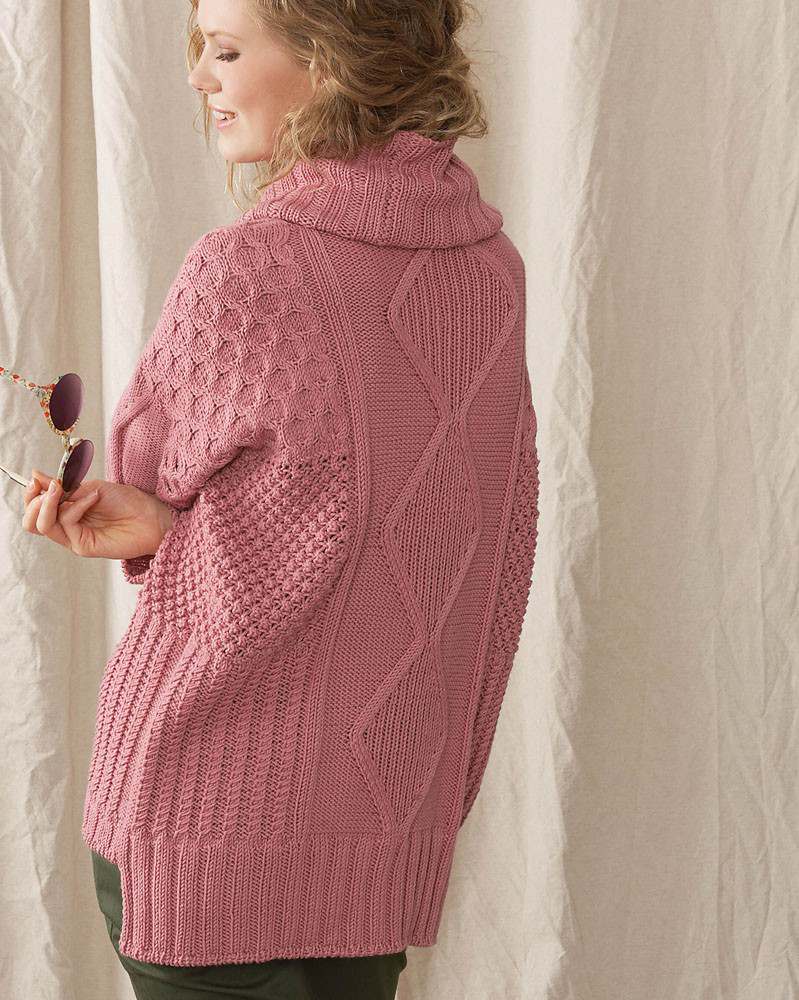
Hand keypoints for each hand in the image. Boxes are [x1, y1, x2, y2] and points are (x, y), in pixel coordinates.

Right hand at [21, 468, 174, 560]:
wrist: (152, 517)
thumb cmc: (128, 501)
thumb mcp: (92, 487)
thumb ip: (65, 487)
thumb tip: (36, 477)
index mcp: (67, 511)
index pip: (35, 508)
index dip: (31, 493)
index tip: (36, 478)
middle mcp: (67, 526)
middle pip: (31, 522)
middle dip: (33, 502)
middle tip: (47, 486)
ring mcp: (74, 537)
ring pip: (43, 526)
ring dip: (47, 503)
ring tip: (59, 488)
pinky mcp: (83, 546)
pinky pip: (67, 523)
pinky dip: (76, 506)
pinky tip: (92, 497)